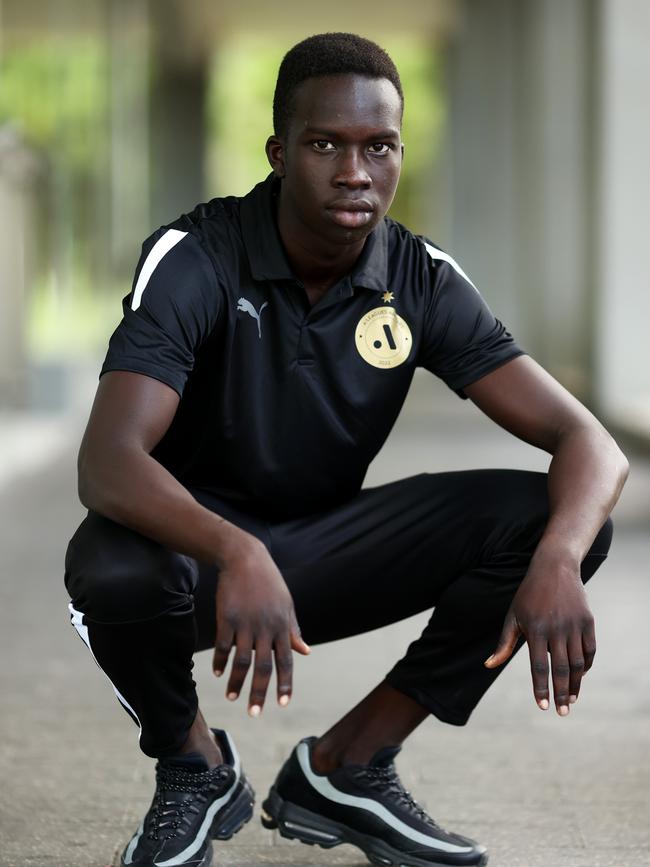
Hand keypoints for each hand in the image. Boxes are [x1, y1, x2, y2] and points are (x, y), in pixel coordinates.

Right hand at [212, 530, 309, 715]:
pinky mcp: (227, 617)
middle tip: (254, 713)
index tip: (282, 704)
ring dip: (236, 682)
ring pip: (242, 660)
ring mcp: (246, 622)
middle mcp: (266, 627)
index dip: (285, 683)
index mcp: (282, 625)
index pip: (286, 660)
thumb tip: (306, 652)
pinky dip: (220, 661)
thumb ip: (294, 630)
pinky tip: (218, 672)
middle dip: (259, 692)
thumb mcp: (286, 604)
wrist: (245, 558)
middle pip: (263, 666)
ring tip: (232, 698)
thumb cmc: (269, 582)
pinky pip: (224, 646)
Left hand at [484, 552, 595, 714]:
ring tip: (571, 699)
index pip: (538, 666)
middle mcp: (556, 629)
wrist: (554, 568)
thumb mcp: (512, 616)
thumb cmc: (528, 595)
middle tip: (561, 712)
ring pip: (577, 663)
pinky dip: (586, 665)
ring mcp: (574, 625)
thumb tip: (488, 665)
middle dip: (561, 694)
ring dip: (575, 684)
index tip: (542, 706)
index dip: (541, 688)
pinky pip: (590, 650)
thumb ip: (503, 643)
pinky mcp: (588, 621)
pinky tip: (580, 676)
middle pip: (560, 669)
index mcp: (535, 629)